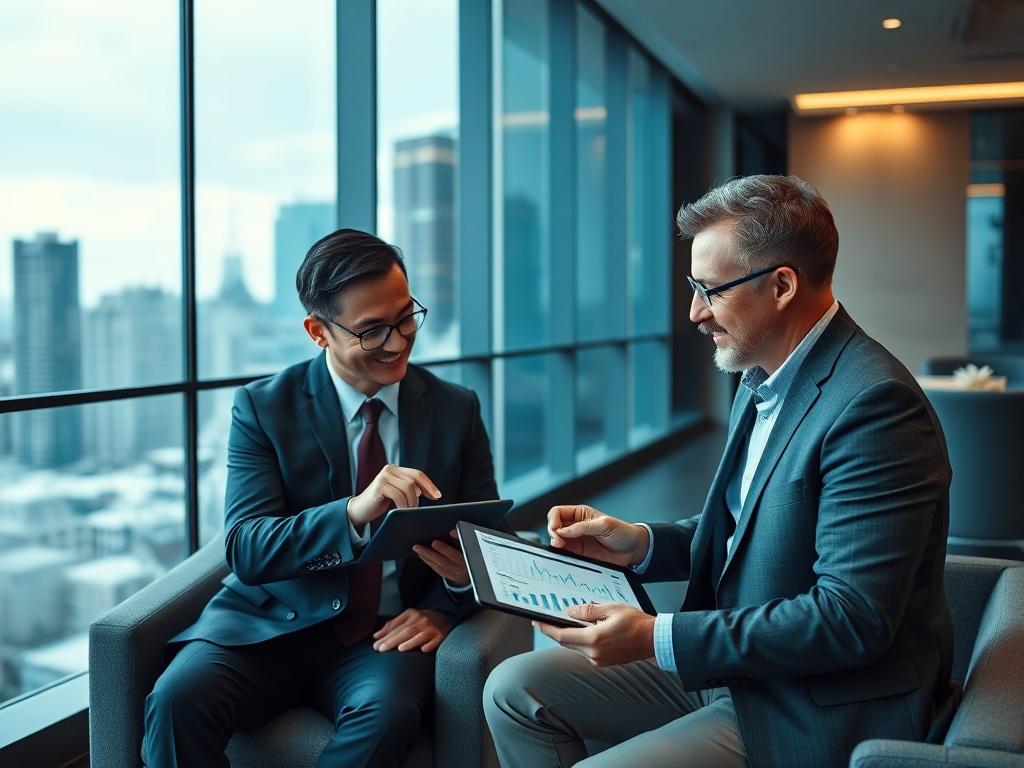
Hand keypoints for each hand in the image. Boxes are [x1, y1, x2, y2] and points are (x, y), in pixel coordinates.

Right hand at [347, 465, 441, 527]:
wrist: (358, 510)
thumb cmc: (379, 503)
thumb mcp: (398, 494)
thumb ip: (410, 490)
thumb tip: (431, 493)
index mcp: (396, 470)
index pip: (417, 474)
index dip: (429, 485)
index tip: (437, 496)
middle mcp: (390, 469)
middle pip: (414, 480)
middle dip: (420, 496)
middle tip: (418, 509)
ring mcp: (384, 476)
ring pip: (408, 487)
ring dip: (412, 502)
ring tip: (409, 512)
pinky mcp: (380, 485)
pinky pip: (399, 495)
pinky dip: (403, 505)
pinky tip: (402, 511)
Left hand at [372, 608, 451, 652]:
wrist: (445, 619)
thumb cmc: (422, 621)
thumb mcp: (408, 618)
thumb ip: (392, 625)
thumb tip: (376, 636)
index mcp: (412, 614)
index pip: (397, 625)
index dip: (386, 635)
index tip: (376, 644)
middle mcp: (421, 620)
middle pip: (406, 631)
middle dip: (393, 640)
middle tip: (381, 648)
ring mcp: (432, 628)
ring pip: (420, 635)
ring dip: (410, 642)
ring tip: (400, 649)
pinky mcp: (441, 636)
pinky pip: (435, 641)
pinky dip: (429, 645)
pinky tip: (423, 650)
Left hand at [413, 528, 468, 586]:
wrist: (477, 570)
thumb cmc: (472, 552)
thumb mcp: (471, 544)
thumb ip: (462, 538)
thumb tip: (452, 531)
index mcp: (469, 559)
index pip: (456, 555)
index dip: (445, 549)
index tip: (434, 542)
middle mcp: (463, 569)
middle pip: (444, 562)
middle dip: (430, 554)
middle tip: (418, 547)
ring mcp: (457, 575)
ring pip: (439, 567)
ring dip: (427, 558)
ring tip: (417, 550)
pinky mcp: (451, 577)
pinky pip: (438, 570)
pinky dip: (429, 563)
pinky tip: (423, 556)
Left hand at [534, 603, 655, 666]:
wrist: (654, 640)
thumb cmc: (636, 623)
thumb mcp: (611, 608)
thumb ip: (588, 610)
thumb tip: (570, 611)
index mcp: (594, 639)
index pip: (562, 635)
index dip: (547, 628)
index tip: (536, 621)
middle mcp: (593, 653)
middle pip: (566, 642)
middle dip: (554, 631)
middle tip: (545, 619)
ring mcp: (598, 660)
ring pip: (575, 647)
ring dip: (568, 636)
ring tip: (563, 622)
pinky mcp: (603, 662)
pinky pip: (585, 650)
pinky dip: (579, 640)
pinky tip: (581, 630)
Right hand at [547, 504, 649, 566]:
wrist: (633, 550)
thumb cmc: (622, 532)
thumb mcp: (604, 525)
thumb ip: (583, 527)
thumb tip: (563, 531)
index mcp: (580, 514)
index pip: (558, 512)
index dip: (553, 520)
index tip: (556, 529)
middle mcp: (575, 526)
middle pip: (554, 526)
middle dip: (552, 532)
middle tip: (558, 541)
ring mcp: (576, 541)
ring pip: (557, 540)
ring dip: (555, 544)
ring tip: (560, 547)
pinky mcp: (579, 554)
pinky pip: (564, 554)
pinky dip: (561, 554)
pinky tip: (564, 555)